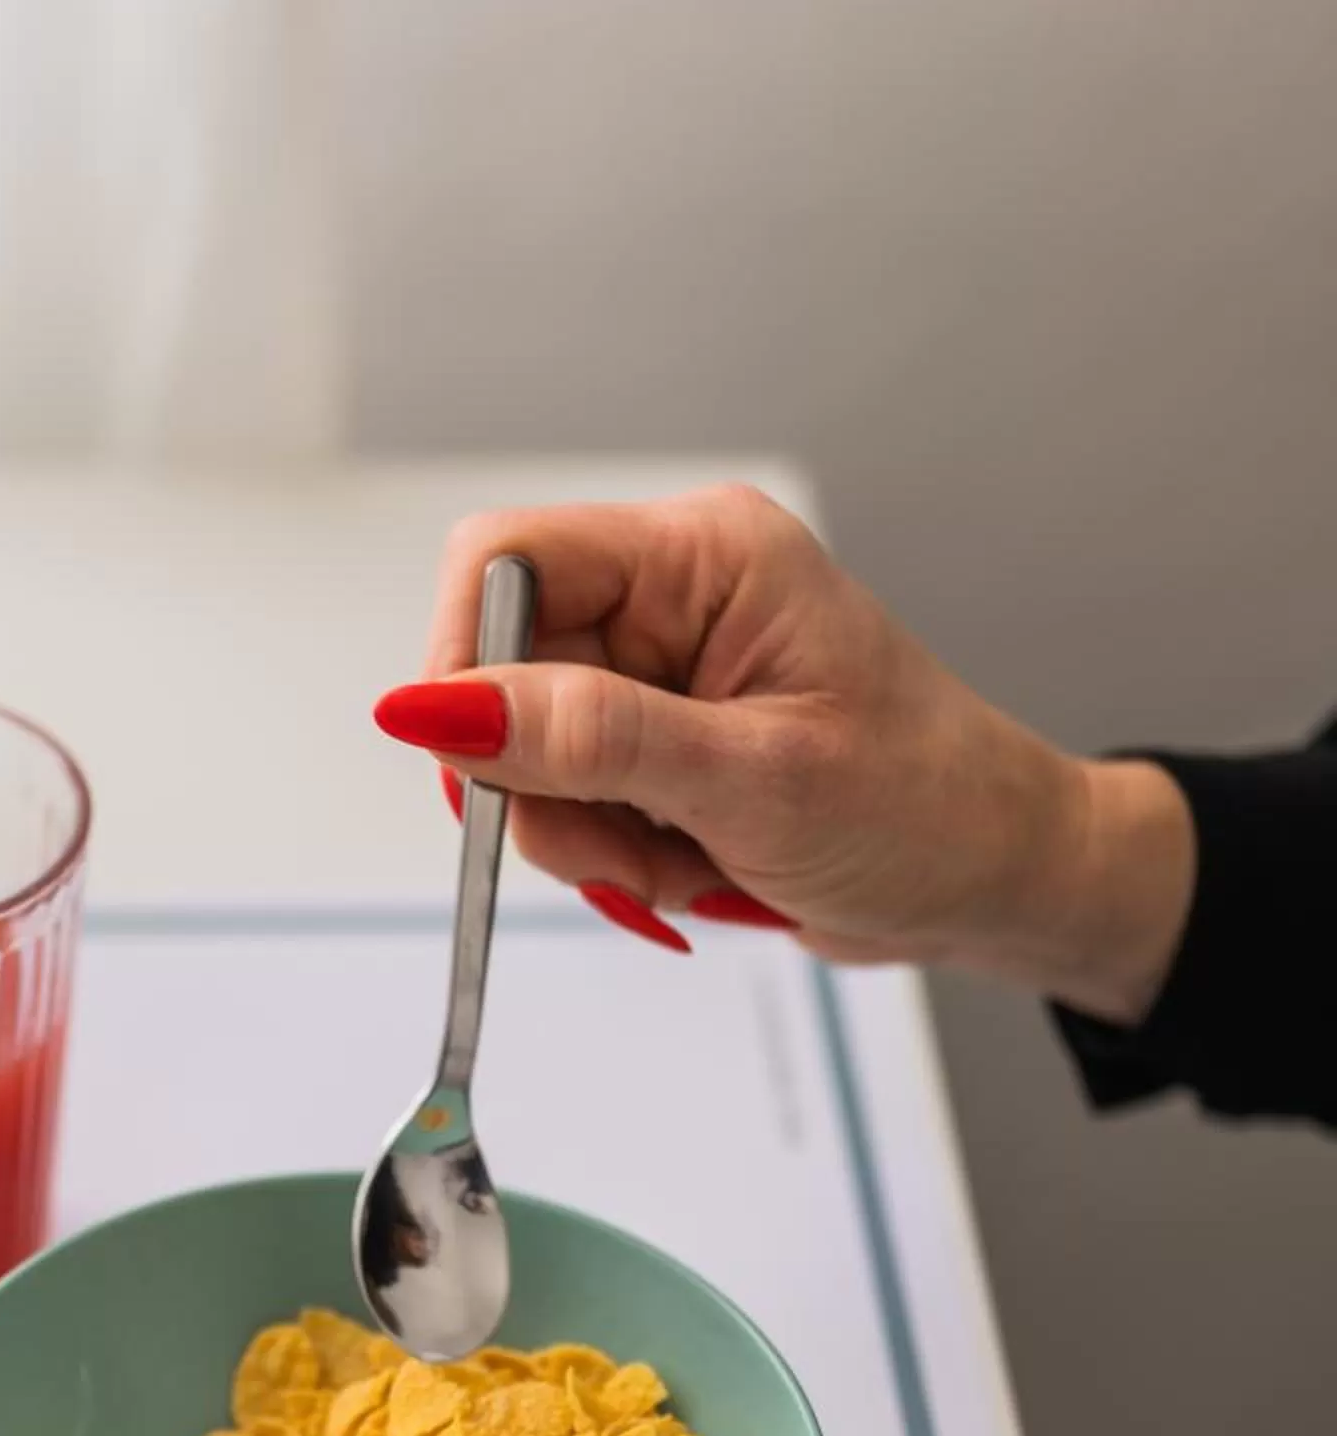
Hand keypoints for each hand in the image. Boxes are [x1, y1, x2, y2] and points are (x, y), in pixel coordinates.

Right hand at [379, 486, 1194, 1023]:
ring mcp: (664, 671)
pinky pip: (573, 798)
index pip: (507, 560)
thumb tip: (436, 708)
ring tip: (682, 868)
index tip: (484, 774)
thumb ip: (588, 739)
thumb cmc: (928, 812)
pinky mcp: (663, 740)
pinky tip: (691, 870)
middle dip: (545, 787)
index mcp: (704, 554)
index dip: (466, 665)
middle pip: (505, 673)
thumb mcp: (752, 780)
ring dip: (584, 838)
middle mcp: (675, 595)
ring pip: (529, 753)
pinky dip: (612, 856)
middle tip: (624, 854)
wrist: (1000, 880)